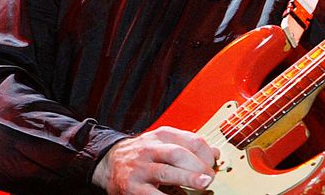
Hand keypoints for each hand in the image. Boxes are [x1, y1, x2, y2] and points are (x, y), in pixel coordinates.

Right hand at [92, 126, 219, 193]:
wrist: (109, 162)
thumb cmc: (142, 154)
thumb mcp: (164, 142)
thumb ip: (189, 145)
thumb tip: (215, 153)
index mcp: (162, 136)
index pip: (191, 140)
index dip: (207, 153)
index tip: (214, 164)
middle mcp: (150, 149)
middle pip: (178, 154)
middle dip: (198, 166)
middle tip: (209, 177)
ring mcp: (140, 168)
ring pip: (166, 171)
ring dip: (187, 178)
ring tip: (202, 184)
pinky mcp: (132, 186)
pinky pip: (152, 193)